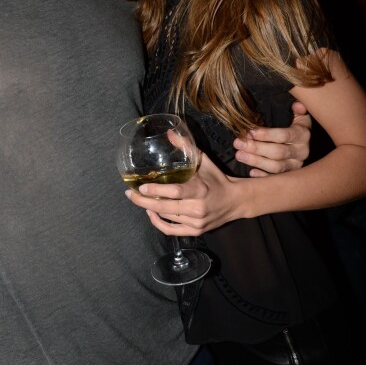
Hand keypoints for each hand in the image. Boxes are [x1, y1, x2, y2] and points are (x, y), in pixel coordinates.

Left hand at [125, 154, 244, 235]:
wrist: (235, 201)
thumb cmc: (217, 179)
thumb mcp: (203, 161)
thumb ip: (186, 147)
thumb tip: (169, 133)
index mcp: (200, 189)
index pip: (175, 192)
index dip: (157, 190)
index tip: (142, 186)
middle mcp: (198, 208)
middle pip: (165, 207)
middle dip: (144, 201)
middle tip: (130, 194)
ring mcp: (197, 222)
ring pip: (166, 217)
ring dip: (150, 209)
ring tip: (139, 199)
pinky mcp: (196, 231)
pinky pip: (172, 231)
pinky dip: (158, 223)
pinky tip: (150, 214)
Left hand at [232, 101, 310, 175]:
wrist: (303, 141)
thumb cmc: (295, 124)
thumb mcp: (299, 115)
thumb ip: (298, 109)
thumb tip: (297, 105)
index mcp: (303, 135)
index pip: (284, 136)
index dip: (266, 134)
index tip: (249, 132)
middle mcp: (302, 152)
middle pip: (278, 153)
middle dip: (256, 148)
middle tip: (238, 144)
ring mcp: (296, 165)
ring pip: (276, 167)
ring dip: (256, 161)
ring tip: (239, 155)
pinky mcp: (289, 175)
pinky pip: (276, 178)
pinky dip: (263, 176)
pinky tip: (251, 172)